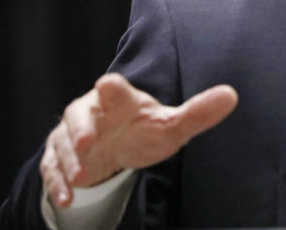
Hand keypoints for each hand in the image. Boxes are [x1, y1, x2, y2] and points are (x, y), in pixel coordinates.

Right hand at [40, 72, 237, 207]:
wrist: (116, 148)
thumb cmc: (144, 130)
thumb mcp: (172, 125)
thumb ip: (199, 112)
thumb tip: (232, 96)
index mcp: (119, 100)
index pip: (114, 89)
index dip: (111, 88)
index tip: (108, 86)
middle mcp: (91, 113)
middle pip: (79, 114)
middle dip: (81, 128)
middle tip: (89, 143)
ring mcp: (71, 136)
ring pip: (63, 143)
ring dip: (71, 159)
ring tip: (82, 176)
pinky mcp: (58, 158)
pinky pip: (52, 169)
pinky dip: (58, 184)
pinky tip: (68, 199)